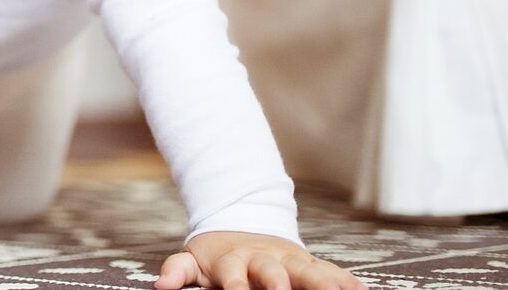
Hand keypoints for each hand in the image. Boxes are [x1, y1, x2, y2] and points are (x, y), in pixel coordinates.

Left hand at [157, 231, 365, 289]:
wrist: (242, 225)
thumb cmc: (216, 258)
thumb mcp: (192, 261)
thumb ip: (177, 271)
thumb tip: (160, 287)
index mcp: (232, 262)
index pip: (232, 277)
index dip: (235, 288)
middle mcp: (264, 259)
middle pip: (274, 271)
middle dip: (282, 283)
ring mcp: (289, 261)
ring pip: (307, 270)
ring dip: (324, 282)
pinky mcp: (310, 263)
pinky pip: (331, 271)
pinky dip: (347, 280)